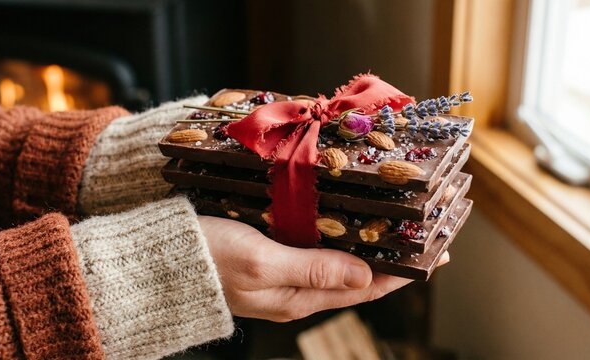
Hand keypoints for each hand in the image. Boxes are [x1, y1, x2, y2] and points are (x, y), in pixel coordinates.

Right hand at [198, 216, 448, 321]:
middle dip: (389, 255)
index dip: (401, 272)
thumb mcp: (262, 264)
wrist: (155, 261)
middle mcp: (295, 289)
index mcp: (299, 298)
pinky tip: (343, 218)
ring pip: (337, 260)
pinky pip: (314, 248)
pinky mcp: (267, 256)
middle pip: (356, 274)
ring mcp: (281, 274)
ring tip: (392, 223)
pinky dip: (336, 234)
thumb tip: (368, 275)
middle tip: (420, 233)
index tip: (434, 255)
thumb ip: (315, 270)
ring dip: (365, 243)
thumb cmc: (204, 259)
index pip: (365, 287)